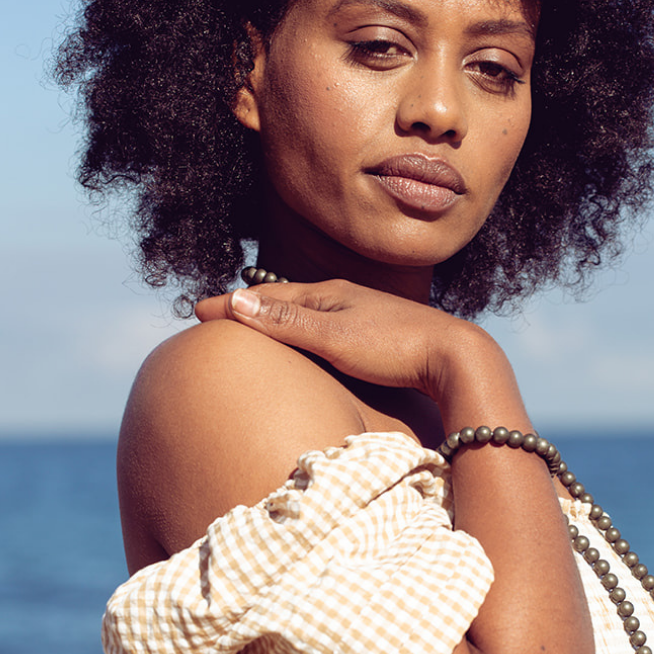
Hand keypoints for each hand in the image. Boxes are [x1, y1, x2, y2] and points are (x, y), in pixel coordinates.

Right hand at [194, 279, 501, 404]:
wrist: (454, 359)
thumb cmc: (395, 347)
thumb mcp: (334, 335)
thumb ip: (287, 321)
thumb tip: (237, 302)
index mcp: (330, 294)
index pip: (267, 296)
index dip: (233, 305)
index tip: (198, 311)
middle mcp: (345, 300)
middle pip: (285, 300)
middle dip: (250, 307)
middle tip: (218, 315)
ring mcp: (362, 318)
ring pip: (307, 315)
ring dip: (276, 320)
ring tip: (255, 327)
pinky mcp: (378, 340)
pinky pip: (325, 331)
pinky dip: (302, 334)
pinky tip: (308, 345)